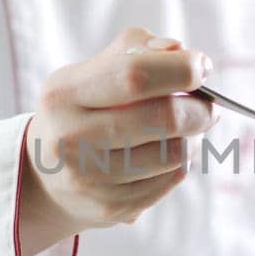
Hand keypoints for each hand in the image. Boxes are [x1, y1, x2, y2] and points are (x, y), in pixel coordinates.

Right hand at [19, 27, 216, 255]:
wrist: (46, 175)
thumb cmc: (82, 109)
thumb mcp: (94, 70)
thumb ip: (136, 48)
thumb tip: (179, 50)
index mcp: (64, 93)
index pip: (135, 75)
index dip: (180, 70)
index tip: (202, 67)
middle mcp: (71, 138)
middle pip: (163, 118)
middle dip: (199, 109)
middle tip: (209, 105)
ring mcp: (90, 178)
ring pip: (174, 154)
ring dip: (194, 137)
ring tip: (186, 130)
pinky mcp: (111, 206)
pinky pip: (171, 180)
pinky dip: (181, 163)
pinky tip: (167, 154)